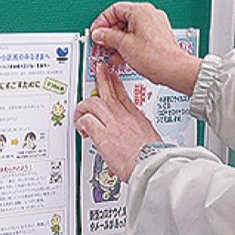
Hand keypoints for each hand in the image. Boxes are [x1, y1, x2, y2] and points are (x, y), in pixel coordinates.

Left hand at [75, 64, 161, 181]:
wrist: (152, 164)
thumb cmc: (153, 157)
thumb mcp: (151, 138)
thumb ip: (140, 134)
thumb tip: (135, 138)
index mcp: (137, 117)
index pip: (123, 95)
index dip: (116, 83)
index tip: (112, 77)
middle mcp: (124, 116)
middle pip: (109, 91)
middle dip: (102, 78)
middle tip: (98, 70)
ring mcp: (112, 123)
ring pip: (93, 103)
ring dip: (84, 107)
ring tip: (80, 112)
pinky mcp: (102, 134)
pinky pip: (86, 120)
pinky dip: (81, 123)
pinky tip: (82, 130)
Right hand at [89, 2, 202, 95]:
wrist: (174, 70)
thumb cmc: (156, 56)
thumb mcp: (124, 45)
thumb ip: (107, 36)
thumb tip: (98, 34)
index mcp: (141, 11)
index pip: (114, 9)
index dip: (102, 21)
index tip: (96, 32)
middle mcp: (150, 15)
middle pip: (122, 19)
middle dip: (110, 34)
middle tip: (102, 43)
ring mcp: (155, 26)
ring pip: (129, 30)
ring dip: (118, 42)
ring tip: (111, 53)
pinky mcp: (157, 37)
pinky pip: (138, 37)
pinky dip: (128, 45)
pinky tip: (123, 57)